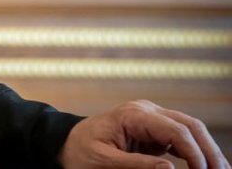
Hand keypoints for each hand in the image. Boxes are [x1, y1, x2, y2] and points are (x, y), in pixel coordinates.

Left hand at [60, 100, 229, 168]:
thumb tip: (169, 167)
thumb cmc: (80, 151)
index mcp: (133, 114)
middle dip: (209, 150)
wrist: (66, 142)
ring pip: (190, 130)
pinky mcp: (153, 130)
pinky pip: (181, 139)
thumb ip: (135, 164)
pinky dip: (195, 152)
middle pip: (190, 126)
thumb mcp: (103, 161)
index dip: (195, 153)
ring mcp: (151, 119)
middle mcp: (146, 111)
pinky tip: (204, 167)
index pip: (176, 130)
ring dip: (206, 150)